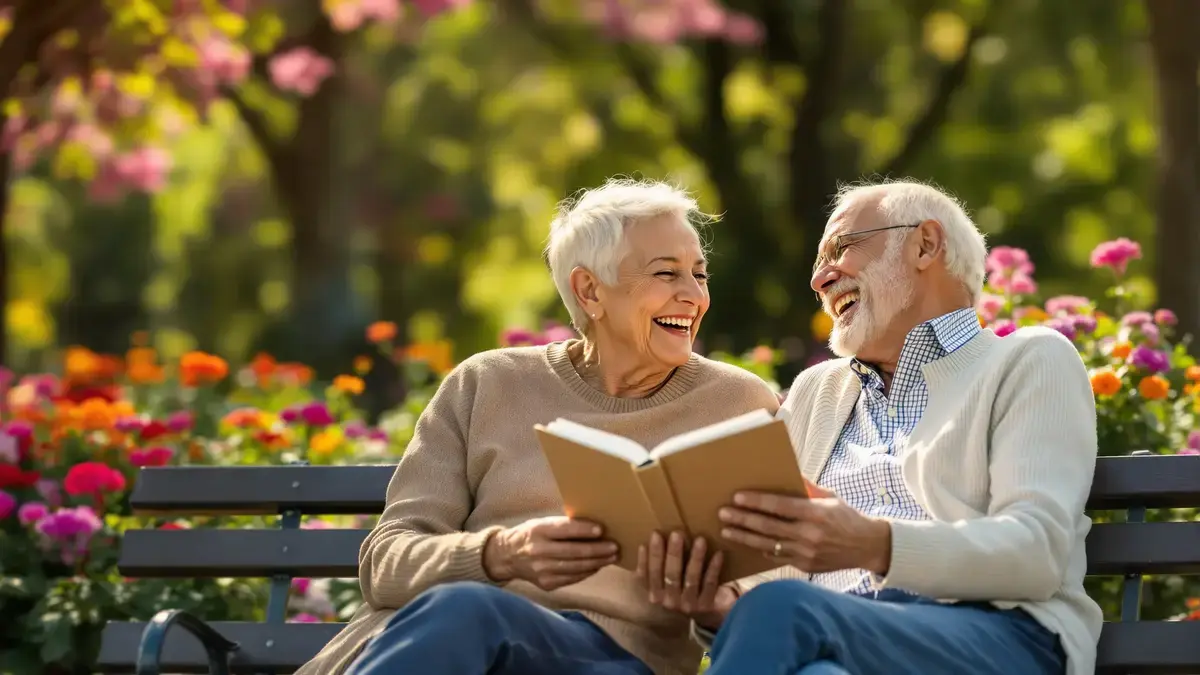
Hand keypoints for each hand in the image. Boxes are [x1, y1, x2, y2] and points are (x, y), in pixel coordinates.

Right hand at [483, 516, 617, 589]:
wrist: (507, 556)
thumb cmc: (530, 534)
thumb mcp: (541, 523)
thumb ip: (563, 526)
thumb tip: (593, 527)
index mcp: (538, 531)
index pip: (564, 530)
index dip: (584, 530)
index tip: (602, 530)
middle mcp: (539, 551)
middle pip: (573, 552)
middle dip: (597, 550)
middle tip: (615, 547)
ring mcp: (542, 570)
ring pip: (575, 567)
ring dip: (597, 562)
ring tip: (612, 557)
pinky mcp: (546, 584)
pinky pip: (572, 578)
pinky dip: (587, 572)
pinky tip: (597, 566)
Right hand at [635, 531, 737, 630]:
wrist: (703, 613)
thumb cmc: (679, 589)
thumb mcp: (662, 581)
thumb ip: (656, 566)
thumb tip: (651, 538)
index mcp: (654, 594)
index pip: (648, 574)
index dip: (648, 555)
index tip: (655, 534)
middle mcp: (669, 601)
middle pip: (670, 574)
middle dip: (673, 552)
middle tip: (677, 533)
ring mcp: (688, 604)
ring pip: (691, 578)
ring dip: (696, 558)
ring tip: (700, 540)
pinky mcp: (706, 605)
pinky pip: (710, 583)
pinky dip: (714, 568)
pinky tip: (718, 554)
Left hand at [717, 486, 891, 575]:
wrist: (867, 547)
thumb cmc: (846, 517)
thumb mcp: (830, 497)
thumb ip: (806, 488)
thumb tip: (785, 471)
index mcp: (815, 513)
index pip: (779, 506)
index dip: (756, 501)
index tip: (737, 497)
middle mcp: (809, 535)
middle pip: (768, 526)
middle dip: (742, 519)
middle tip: (722, 513)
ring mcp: (806, 553)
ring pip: (768, 545)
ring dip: (744, 538)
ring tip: (726, 531)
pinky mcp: (804, 566)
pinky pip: (777, 557)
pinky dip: (761, 549)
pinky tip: (746, 543)